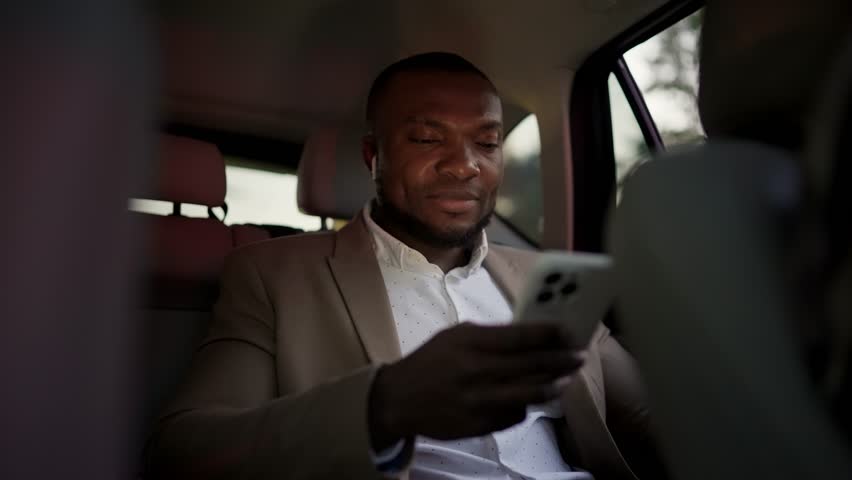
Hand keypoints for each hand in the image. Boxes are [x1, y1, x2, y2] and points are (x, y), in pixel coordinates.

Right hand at [368, 322, 584, 449]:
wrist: (398, 400)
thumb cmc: (431, 361)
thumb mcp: (454, 337)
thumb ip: (490, 335)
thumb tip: (529, 335)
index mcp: (469, 343)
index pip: (518, 336)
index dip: (548, 334)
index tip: (568, 331)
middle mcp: (475, 371)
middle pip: (530, 365)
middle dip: (560, 359)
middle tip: (579, 356)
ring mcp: (478, 401)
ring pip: (528, 394)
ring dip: (553, 385)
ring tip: (567, 379)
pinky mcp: (478, 425)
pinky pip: (514, 416)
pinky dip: (526, 406)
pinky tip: (533, 399)